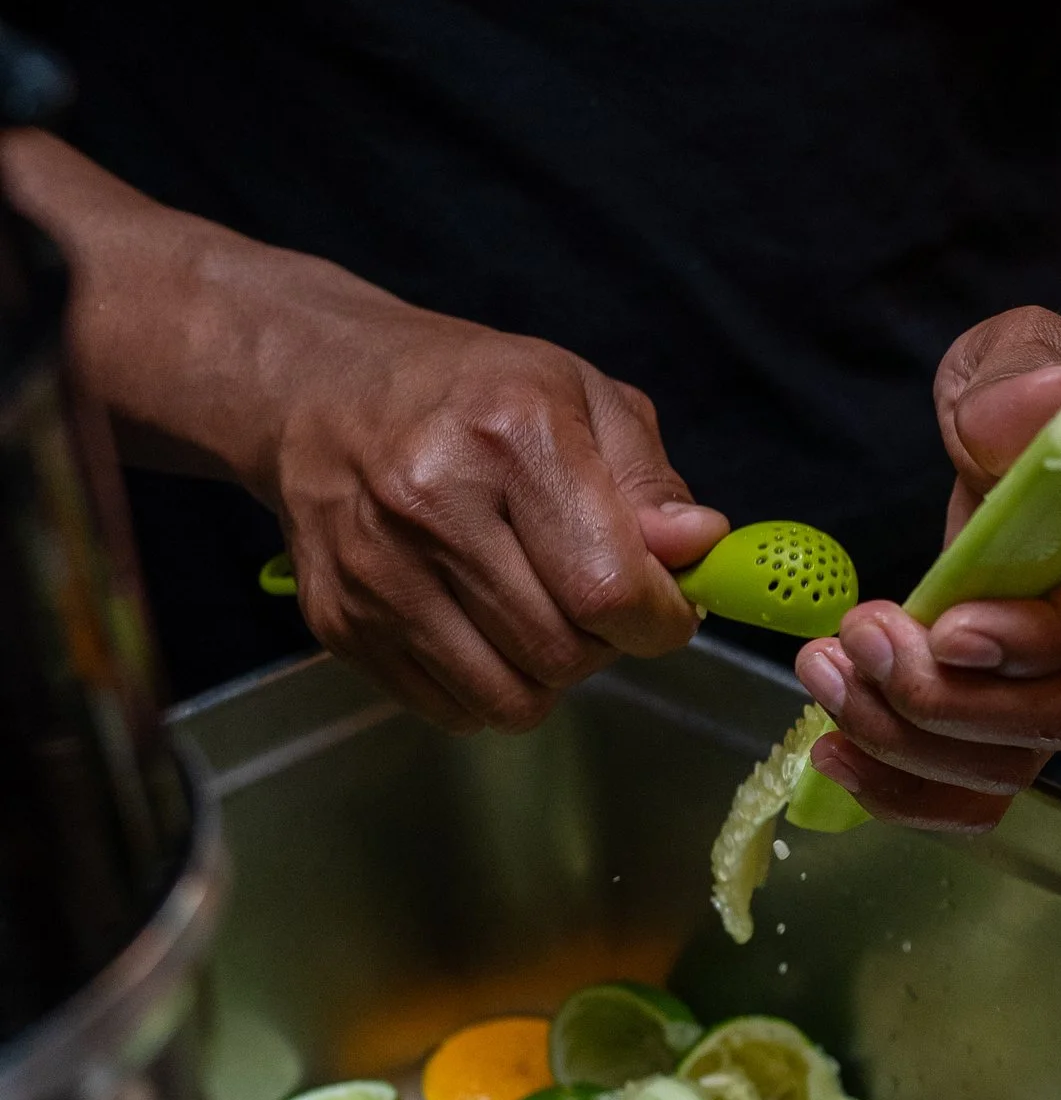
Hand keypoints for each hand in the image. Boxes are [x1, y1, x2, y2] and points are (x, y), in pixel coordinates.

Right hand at [0, 131, 721, 730]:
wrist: (322, 389)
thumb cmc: (471, 393)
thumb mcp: (582, 398)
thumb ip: (650, 483)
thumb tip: (698, 549)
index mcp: (509, 435)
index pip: (609, 588)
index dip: (660, 620)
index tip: (665, 608)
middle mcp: (432, 504)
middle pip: (562, 653)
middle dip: (605, 645)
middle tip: (595, 600)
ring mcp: (376, 571)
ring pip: (510, 701)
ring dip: (547, 674)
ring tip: (540, 611)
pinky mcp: (340, 622)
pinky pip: (452, 710)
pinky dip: (487, 686)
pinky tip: (482, 624)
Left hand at [793, 307, 1060, 833]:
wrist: (1047, 446)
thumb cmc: (1033, 402)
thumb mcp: (1020, 360)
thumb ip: (1016, 387)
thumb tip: (1044, 398)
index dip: (1028, 640)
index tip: (943, 625)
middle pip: (1048, 719)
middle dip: (939, 701)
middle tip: (852, 639)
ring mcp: (1046, 692)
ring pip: (999, 769)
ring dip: (899, 745)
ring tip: (821, 677)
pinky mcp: (996, 722)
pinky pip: (967, 795)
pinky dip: (899, 795)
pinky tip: (829, 756)